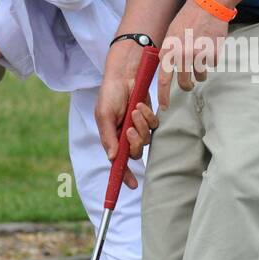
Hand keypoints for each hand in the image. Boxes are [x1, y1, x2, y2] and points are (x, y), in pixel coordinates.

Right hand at [95, 45, 159, 189]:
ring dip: (141, 126)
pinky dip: (148, 116)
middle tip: (130, 129)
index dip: (124, 175)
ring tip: (134, 110)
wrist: (125, 74)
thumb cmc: (110, 93)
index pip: (118, 162)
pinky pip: (154, 126)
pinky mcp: (149, 118)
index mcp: (111, 138)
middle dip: (134, 143)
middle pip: (135, 153)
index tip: (132, 185)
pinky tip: (141, 106)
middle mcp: (124, 136)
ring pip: (146, 139)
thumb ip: (108, 137)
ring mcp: (138, 127)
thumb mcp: (104, 115)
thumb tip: (113, 158)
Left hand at [157, 0, 229, 109]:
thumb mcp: (171, 34)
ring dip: (201, 73)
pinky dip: (211, 59)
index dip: (164, 96)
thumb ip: (169, 52)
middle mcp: (182, 54)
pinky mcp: (213, 53)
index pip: (163, 79)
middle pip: (184, 82)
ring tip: (201, 59)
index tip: (165, 106)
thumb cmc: (187, 19)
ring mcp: (198, 55)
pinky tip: (210, 46)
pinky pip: (212, 65)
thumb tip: (167, 70)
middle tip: (190, 84)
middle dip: (187, 86)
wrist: (207, 5)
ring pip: (200, 76)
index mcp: (169, 50)